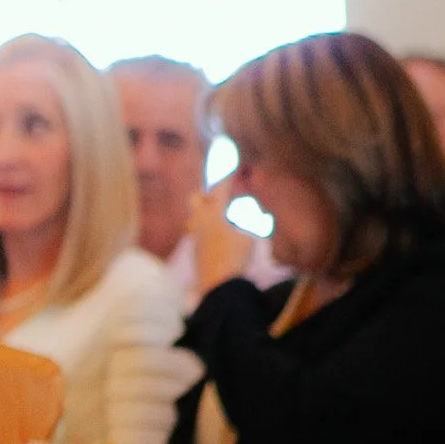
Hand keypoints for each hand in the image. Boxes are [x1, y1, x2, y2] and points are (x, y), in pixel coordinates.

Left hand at [190, 178, 257, 295]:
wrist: (218, 284)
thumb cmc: (236, 258)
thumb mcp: (249, 238)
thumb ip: (247, 222)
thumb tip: (247, 212)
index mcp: (214, 214)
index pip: (219, 188)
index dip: (224, 174)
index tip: (224, 159)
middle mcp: (201, 222)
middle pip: (195, 198)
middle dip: (206, 193)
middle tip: (219, 194)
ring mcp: (196, 237)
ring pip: (196, 217)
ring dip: (207, 213)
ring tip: (224, 218)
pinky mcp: (196, 251)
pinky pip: (200, 233)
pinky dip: (210, 230)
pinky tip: (221, 238)